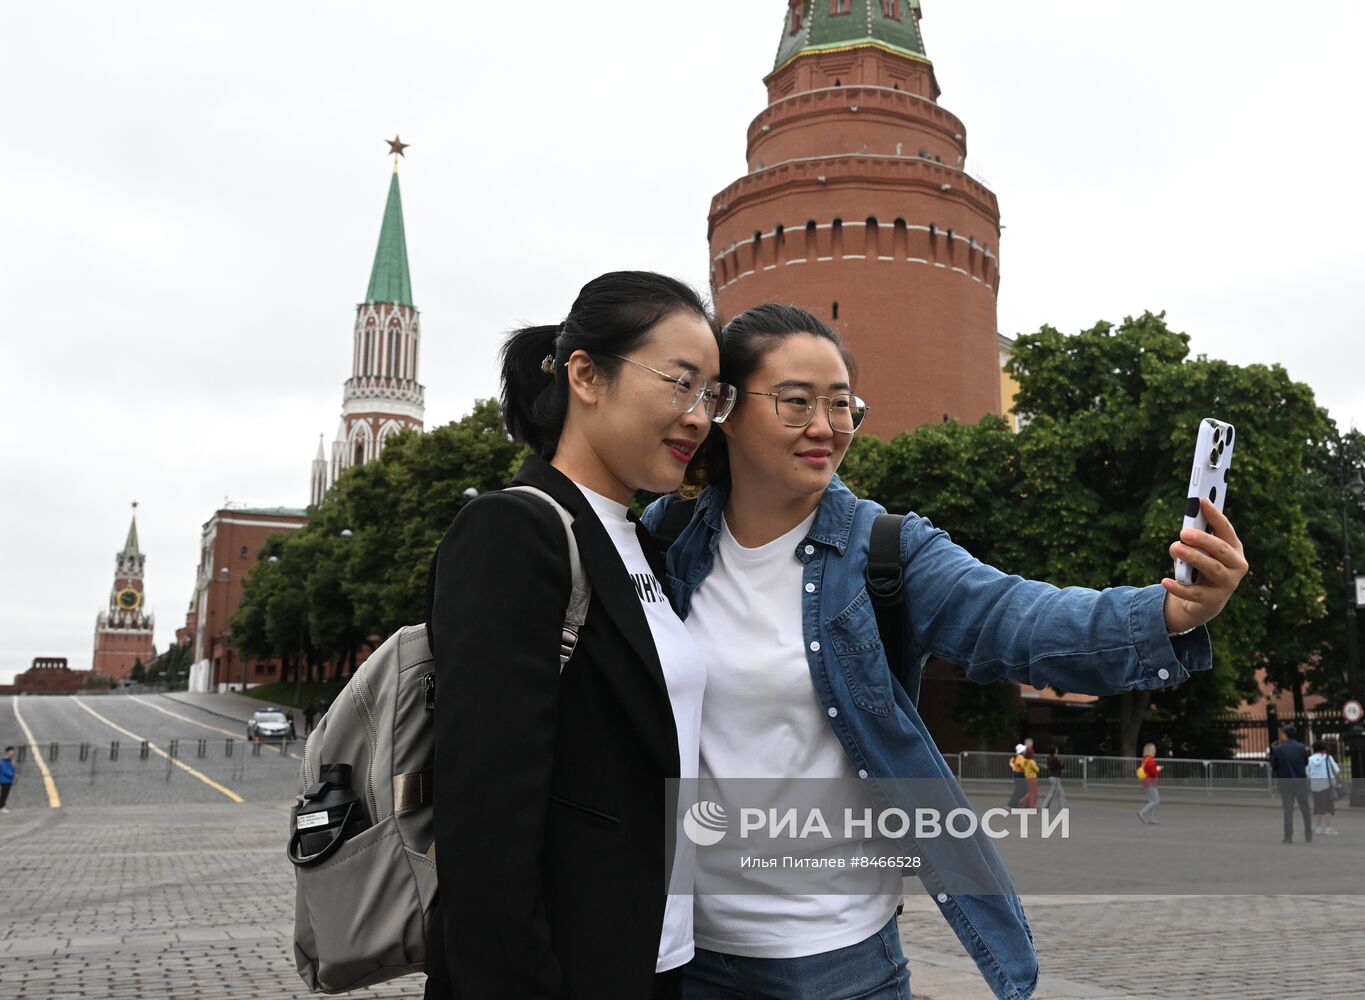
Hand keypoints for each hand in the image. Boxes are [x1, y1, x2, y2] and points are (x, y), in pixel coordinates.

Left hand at [1161, 497, 1247, 633]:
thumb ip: (1191, 544)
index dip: (1215, 515)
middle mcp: (1237, 566)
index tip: (1202, 501)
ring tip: (1175, 547)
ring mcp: (1227, 584)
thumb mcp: (1198, 554)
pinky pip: (1194, 593)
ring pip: (1212, 568)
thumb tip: (1180, 539)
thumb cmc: (1201, 570)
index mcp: (1234, 549)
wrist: (1205, 603)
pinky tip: (1165, 581)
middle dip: (1203, 539)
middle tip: (1184, 532)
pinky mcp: (1213, 600)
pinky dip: (1179, 587)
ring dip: (1193, 557)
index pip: (1226, 530)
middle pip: (1221, 550)